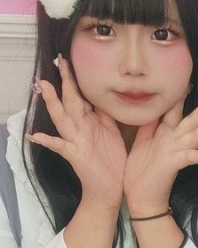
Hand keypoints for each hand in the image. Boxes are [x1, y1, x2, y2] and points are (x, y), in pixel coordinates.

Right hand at [28, 55, 125, 212]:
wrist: (109, 187)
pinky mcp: (75, 155)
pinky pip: (59, 147)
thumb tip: (101, 96)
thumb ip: (105, 114)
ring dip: (52, 103)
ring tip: (42, 87)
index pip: (80, 95)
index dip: (75, 79)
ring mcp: (75, 140)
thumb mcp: (111, 132)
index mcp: (88, 121)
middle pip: (70, 101)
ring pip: (62, 118)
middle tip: (58, 60)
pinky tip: (36, 135)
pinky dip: (47, 141)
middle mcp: (79, 128)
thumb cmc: (111, 160)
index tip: (69, 60)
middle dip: (64, 81)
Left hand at [123, 92, 197, 215]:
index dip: (182, 97)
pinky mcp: (173, 165)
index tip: (190, 82)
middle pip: (193, 121)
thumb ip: (148, 125)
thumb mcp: (142, 142)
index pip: (176, 111)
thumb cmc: (140, 172)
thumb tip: (151, 107)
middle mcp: (174, 142)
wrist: (141, 197)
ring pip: (195, 136)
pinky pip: (188, 159)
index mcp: (165, 134)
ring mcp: (176, 153)